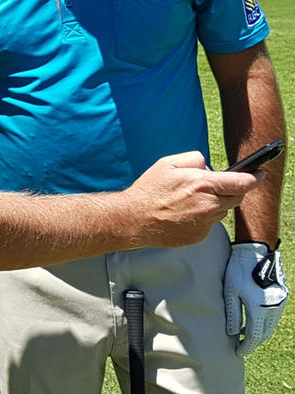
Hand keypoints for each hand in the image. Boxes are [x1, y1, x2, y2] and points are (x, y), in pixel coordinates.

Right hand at [123, 152, 263, 247]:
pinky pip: (210, 223)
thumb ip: (194, 159)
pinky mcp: (200, 235)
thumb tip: (208, 166)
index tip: (259, 174)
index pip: (241, 182)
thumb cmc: (149, 190)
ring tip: (190, 200)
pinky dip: (203, 216)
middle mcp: (209, 204)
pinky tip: (184, 213)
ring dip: (215, 203)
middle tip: (215, 185)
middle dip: (232, 189)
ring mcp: (206, 222)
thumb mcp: (168, 163)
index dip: (254, 177)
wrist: (135, 219)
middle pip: (236, 197)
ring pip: (222, 210)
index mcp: (203, 184)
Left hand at [224, 241, 287, 354]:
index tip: (237, 353)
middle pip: (264, 334)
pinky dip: (265, 322)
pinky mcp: (282, 296)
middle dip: (253, 342)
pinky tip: (254, 320)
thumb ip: (232, 314)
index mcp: (260, 309)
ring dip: (260, 332)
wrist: (257, 251)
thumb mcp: (230, 292)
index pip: (254, 336)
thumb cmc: (239, 270)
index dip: (246, 346)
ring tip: (245, 335)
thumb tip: (231, 333)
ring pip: (271, 325)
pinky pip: (274, 316)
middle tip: (241, 346)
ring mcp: (280, 303)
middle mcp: (273, 309)